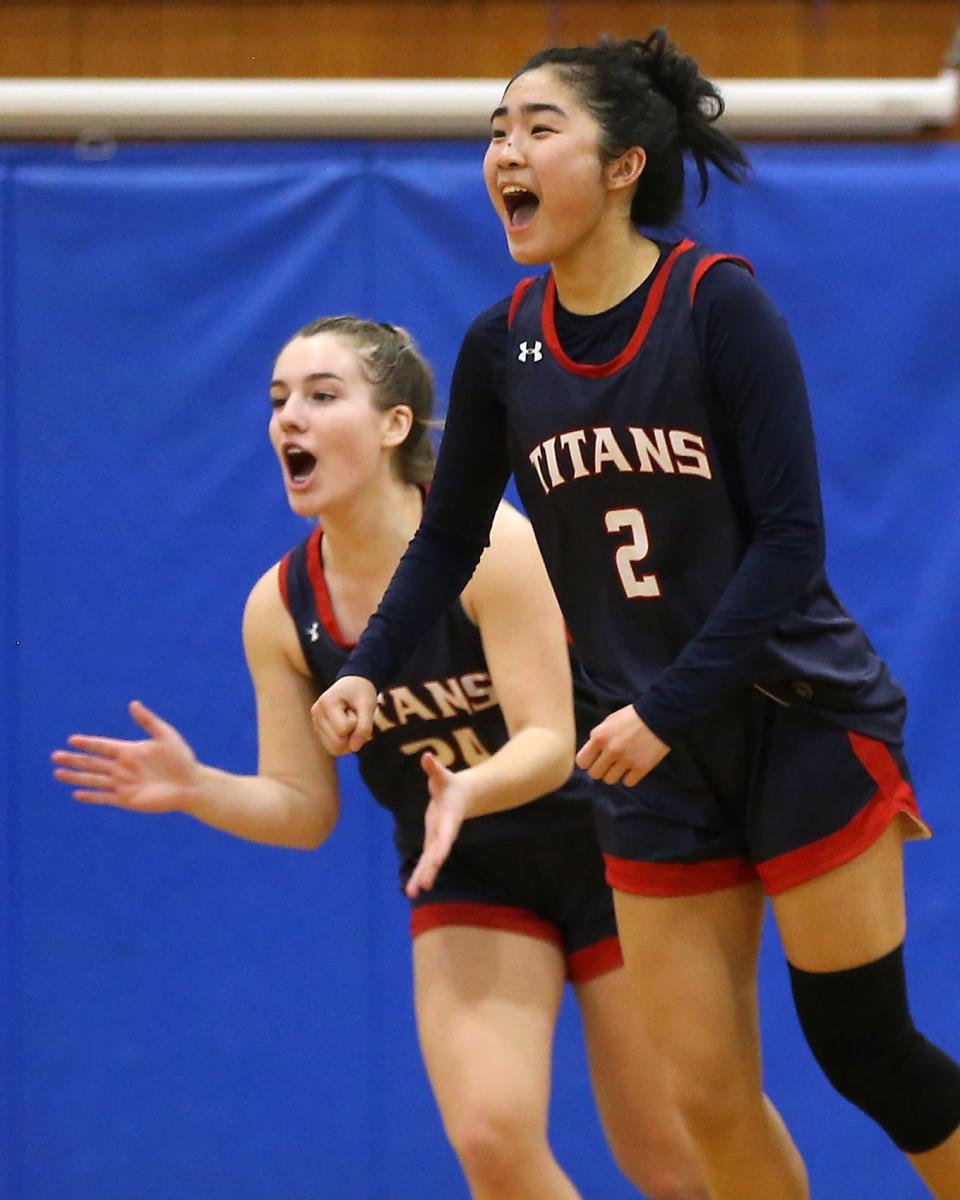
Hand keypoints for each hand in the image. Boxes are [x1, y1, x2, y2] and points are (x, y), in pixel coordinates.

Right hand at [50, 700, 199, 811]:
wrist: (191, 785)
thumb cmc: (182, 759)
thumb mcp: (166, 736)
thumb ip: (148, 721)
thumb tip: (133, 704)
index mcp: (130, 750)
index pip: (103, 746)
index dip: (88, 743)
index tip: (72, 740)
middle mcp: (123, 767)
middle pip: (93, 762)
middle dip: (74, 759)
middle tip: (55, 756)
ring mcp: (123, 784)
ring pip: (94, 779)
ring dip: (76, 776)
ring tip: (58, 773)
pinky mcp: (127, 799)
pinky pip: (104, 798)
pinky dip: (91, 796)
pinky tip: (77, 793)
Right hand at [311, 676, 377, 754]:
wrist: (353, 685)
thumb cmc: (361, 692)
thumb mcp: (368, 705)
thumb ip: (364, 727)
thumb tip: (354, 748)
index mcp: (326, 702)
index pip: (344, 729)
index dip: (356, 722)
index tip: (356, 709)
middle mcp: (316, 713)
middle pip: (338, 743)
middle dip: (353, 733)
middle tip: (354, 716)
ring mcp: (315, 723)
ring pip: (335, 749)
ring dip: (349, 739)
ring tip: (349, 721)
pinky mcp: (319, 731)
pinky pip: (334, 749)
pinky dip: (345, 743)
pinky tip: (346, 728)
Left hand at [404, 752, 471, 897]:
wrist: (463, 796)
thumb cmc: (451, 784)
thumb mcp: (442, 775)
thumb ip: (433, 768)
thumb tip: (426, 756)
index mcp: (449, 820)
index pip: (445, 835)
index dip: (442, 847)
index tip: (437, 860)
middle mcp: (444, 833)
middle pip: (437, 853)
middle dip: (430, 869)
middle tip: (423, 886)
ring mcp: (438, 839)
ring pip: (430, 861)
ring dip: (421, 876)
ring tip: (411, 894)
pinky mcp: (433, 842)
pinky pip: (426, 860)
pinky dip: (419, 873)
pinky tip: (412, 888)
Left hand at [575, 704, 668, 786]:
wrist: (659, 715)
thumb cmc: (631, 717)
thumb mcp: (608, 722)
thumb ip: (597, 738)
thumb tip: (590, 756)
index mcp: (600, 737)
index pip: (582, 762)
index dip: (587, 762)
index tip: (594, 759)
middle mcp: (611, 750)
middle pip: (594, 774)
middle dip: (600, 769)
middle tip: (608, 763)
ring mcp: (626, 760)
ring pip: (609, 780)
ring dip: (614, 774)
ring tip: (621, 764)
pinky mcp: (641, 767)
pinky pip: (628, 783)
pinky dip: (629, 777)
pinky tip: (633, 767)